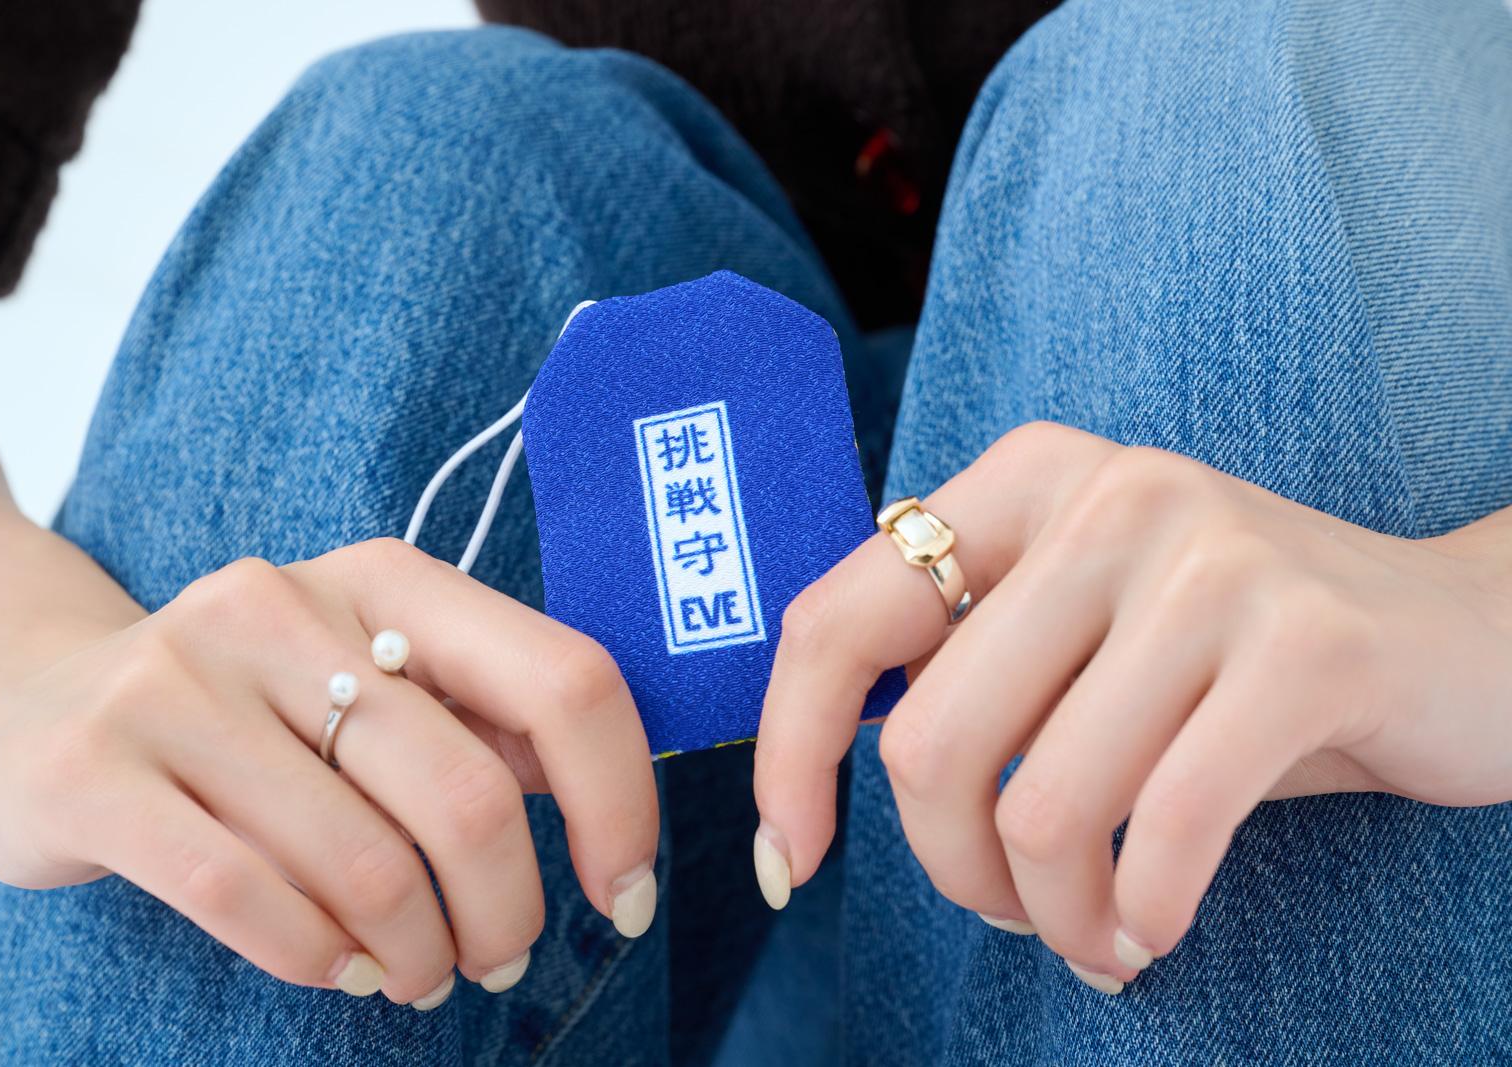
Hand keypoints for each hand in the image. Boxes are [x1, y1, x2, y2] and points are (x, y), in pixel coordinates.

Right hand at [0, 537, 657, 1008]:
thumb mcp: (368, 679)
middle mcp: (286, 605)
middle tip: (498, 961)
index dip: (620, 802)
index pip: (563, 679)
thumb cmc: (249, 710)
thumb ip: (479, 724)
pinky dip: (318, 957)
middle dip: (508, 911)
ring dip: (418, 951)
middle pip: (468, 794)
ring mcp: (181, 680)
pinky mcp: (95, 764)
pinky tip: (340, 971)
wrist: (34, 696)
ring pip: (364, 862)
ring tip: (419, 973)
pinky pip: (245, 894)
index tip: (623, 894)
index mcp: (386, 579)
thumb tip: (608, 804)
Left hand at [752, 422, 1511, 992]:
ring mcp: (1210, 562)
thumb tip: (804, 790)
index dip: (787, 756)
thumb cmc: (1235, 662)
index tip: (787, 860)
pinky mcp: (1307, 644)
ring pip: (1042, 807)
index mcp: (1023, 480)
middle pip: (930, 744)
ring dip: (1055, 915)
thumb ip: (965, 664)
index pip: (835, 623)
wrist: (1468, 639)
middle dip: (952, 873)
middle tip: (1011, 913)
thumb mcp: (1083, 629)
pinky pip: (1164, 827)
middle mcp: (1106, 495)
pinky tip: (1151, 929)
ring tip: (1095, 933)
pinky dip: (1140, 913)